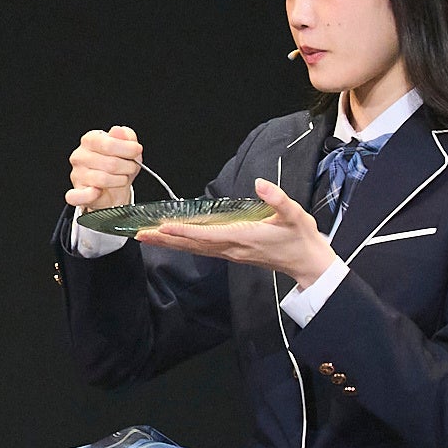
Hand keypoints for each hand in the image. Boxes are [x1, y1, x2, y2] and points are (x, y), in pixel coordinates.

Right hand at [66, 126, 145, 209]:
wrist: (112, 189)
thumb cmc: (119, 166)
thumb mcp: (127, 147)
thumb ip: (126, 136)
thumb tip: (118, 131)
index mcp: (90, 140)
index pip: (109, 143)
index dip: (127, 149)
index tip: (136, 151)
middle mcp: (80, 155)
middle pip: (110, 163)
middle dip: (128, 167)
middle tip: (131, 167)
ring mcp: (77, 174)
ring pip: (104, 179)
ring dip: (120, 180)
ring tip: (122, 178)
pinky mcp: (76, 192)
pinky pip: (82, 195)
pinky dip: (91, 195)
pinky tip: (99, 191)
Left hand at [132, 178, 339, 287]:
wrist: (308, 264)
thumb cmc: (301, 238)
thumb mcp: (296, 215)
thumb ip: (278, 199)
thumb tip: (260, 184)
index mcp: (244, 237)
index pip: (207, 235)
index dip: (184, 231)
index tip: (163, 227)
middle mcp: (232, 248)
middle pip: (192, 245)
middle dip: (165, 239)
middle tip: (139, 234)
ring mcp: (230, 253)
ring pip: (193, 249)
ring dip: (169, 243)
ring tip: (145, 237)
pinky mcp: (232, 253)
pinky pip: (201, 249)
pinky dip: (182, 244)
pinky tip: (170, 240)